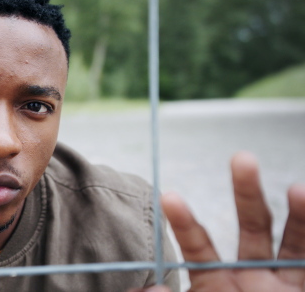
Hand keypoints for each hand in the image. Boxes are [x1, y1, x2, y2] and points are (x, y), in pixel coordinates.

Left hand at [149, 152, 304, 290]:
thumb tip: (145, 288)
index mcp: (216, 281)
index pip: (199, 245)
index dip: (186, 222)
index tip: (170, 197)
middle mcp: (252, 274)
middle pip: (252, 226)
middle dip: (247, 193)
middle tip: (241, 157)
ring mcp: (284, 281)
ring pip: (292, 239)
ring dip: (297, 211)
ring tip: (297, 188)